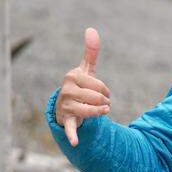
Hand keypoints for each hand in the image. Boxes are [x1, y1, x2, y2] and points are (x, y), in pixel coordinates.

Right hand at [55, 27, 110, 146]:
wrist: (66, 107)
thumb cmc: (79, 86)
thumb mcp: (85, 69)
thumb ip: (90, 51)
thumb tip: (91, 29)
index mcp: (72, 77)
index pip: (99, 85)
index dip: (106, 91)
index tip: (103, 93)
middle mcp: (66, 91)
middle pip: (97, 98)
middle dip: (104, 102)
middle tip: (102, 104)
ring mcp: (65, 106)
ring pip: (90, 111)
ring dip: (100, 113)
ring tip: (102, 112)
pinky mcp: (66, 120)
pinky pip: (70, 128)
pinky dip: (73, 135)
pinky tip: (76, 143)